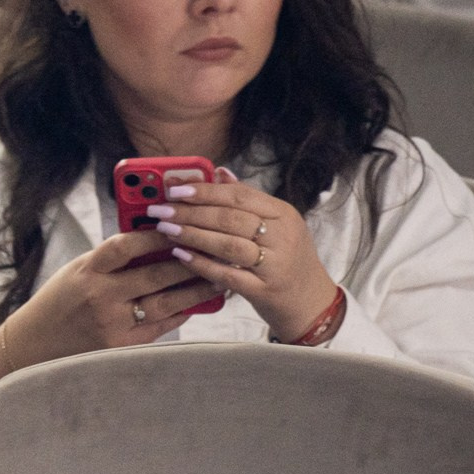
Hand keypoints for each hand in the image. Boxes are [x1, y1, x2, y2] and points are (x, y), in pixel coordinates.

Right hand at [7, 228, 225, 361]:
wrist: (36, 343)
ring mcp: (113, 324)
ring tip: (218, 275)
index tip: (180, 223)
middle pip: (155, 274)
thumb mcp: (79, 270)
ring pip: (166, 303)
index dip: (156, 233)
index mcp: (87, 271)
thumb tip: (158, 241)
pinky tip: (200, 301)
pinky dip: (183, 311)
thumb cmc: (61, 300)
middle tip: (215, 248)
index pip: (126, 245)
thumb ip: (113, 258)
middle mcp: (100, 297)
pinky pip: (163, 326)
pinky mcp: (123, 345)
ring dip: (196, 288)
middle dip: (190, 260)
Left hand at [142, 168, 339, 341]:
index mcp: (283, 214)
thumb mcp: (275, 225)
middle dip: (191, 212)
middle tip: (161, 209)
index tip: (174, 188)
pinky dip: (202, 264)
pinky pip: (228, 275)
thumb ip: (246, 199)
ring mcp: (275, 264)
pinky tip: (180, 256)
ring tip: (165, 229)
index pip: (240, 195)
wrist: (312, 302)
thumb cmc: (286, 259)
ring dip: (193, 235)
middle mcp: (283, 236)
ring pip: (229, 245)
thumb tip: (219, 171)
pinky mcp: (265, 290)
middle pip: (231, 218)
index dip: (205, 190)